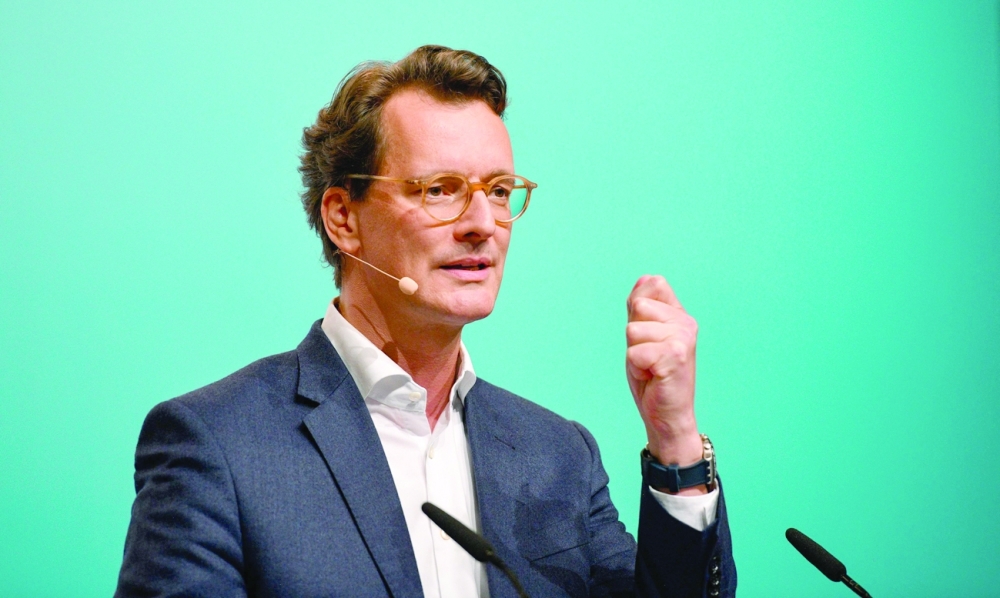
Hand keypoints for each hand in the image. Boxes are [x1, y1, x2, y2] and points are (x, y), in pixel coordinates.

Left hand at [626, 275, 703, 467]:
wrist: (667, 415)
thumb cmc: (653, 377)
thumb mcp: (642, 336)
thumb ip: (641, 307)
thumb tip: (645, 278)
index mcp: (680, 314)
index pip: (652, 283)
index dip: (638, 309)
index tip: (648, 336)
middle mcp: (686, 322)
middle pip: (638, 307)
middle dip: (633, 336)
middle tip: (648, 357)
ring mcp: (683, 337)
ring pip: (633, 329)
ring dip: (634, 353)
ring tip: (650, 367)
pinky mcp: (676, 355)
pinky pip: (635, 352)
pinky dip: (637, 368)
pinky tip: (652, 376)